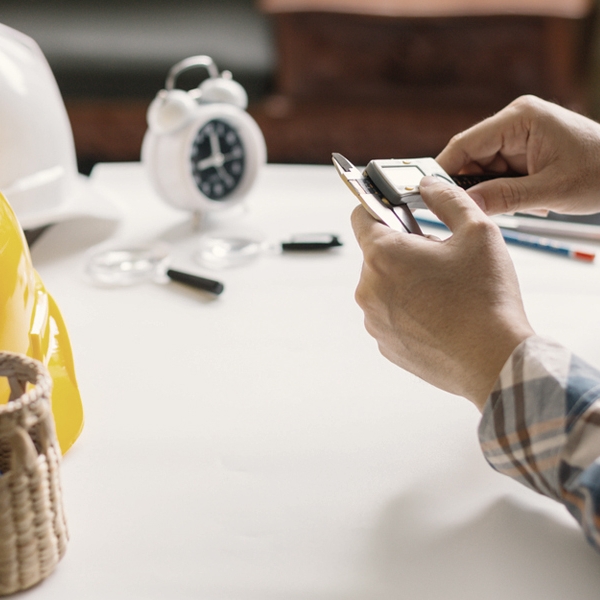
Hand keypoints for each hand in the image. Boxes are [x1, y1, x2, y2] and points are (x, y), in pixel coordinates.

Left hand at [351, 177, 534, 409]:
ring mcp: (373, 320)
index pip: (361, 215)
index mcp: (382, 255)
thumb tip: (428, 185)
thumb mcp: (477, 231)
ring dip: (407, 280)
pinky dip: (409, 310)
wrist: (494, 361)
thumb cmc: (486, 298)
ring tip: (445, 291)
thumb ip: (447, 199)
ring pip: (384, 285)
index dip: (381, 206)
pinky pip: (391, 315)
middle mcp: (368, 288)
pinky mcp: (385, 344)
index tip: (398, 209)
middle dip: (404, 249)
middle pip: (377, 254)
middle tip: (441, 257)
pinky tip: (440, 316)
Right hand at [436, 95, 599, 215]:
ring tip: (523, 204)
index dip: (442, 172)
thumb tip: (464, 205)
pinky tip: (529, 200)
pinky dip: (505, 192)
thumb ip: (504, 197)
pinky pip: (497, 174)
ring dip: (492, 192)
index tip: (426, 197)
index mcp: (520, 119)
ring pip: (482, 169)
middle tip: (477, 213)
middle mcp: (514, 122)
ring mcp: (518, 136)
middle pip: (469, 158)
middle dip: (471, 187)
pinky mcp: (522, 150)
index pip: (464, 145)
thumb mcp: (551, 190)